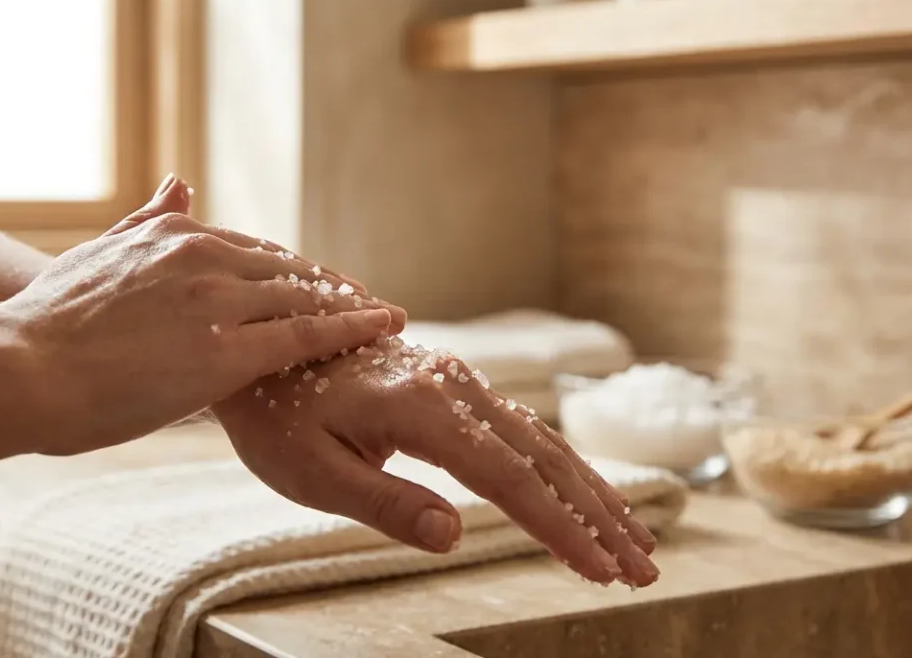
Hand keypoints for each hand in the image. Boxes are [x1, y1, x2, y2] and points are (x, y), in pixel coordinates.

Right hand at [0, 175, 405, 455]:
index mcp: (171, 233)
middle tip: (370, 302)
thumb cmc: (42, 326)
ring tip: (387, 318)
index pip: (253, 249)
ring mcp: (217, 301)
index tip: (323, 282)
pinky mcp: (227, 351)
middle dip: (333, 286)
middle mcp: (201, 255)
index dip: (293, 270)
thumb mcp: (96, 255)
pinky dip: (352, 329)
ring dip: (352, 306)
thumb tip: (181, 181)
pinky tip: (382, 329)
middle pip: (289, 269)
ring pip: (304, 297)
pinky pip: (307, 335)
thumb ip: (145, 221)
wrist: (16, 369)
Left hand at [214, 337, 661, 586]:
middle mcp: (454, 389)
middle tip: (644, 569)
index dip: (562, 528)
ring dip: (594, 493)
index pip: (511, 479)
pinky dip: (563, 469)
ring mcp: (460, 383)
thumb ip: (385, 502)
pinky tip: (584, 496)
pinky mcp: (456, 387)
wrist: (267, 341)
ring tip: (636, 542)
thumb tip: (455, 537)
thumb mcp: (311, 470)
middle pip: (547, 458)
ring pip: (545, 441)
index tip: (602, 570)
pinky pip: (523, 429)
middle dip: (601, 517)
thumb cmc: (277, 414)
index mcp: (423, 410)